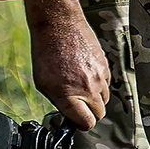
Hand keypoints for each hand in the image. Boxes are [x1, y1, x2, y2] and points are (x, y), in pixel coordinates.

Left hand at [23, 0, 109, 129]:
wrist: (59, 25)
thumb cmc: (46, 53)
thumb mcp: (43, 83)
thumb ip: (60, 102)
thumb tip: (70, 113)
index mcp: (69, 96)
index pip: (87, 123)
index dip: (81, 123)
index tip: (77, 119)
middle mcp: (87, 88)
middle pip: (99, 114)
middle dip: (89, 112)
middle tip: (78, 103)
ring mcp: (99, 77)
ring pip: (104, 98)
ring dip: (94, 96)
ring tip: (79, 83)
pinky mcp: (105, 65)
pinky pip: (106, 82)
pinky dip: (98, 82)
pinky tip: (84, 71)